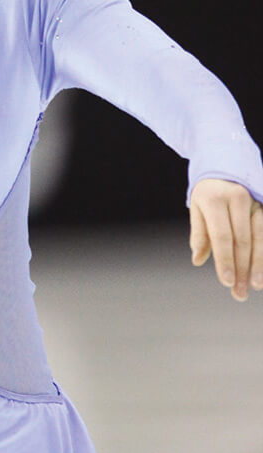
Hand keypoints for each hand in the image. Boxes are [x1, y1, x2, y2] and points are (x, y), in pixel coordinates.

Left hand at [189, 178, 262, 301]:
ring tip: (255, 285)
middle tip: (239, 293)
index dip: (225, 260)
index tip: (226, 281)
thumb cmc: (209, 190)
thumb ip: (199, 234)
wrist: (226, 160)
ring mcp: (255, 201)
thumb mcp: (197, 207)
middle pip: (242, 240)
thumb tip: (198, 260)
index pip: (222, 235)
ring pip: (260, 237)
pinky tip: (262, 269)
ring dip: (258, 264)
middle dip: (241, 269)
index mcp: (215, 199)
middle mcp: (238, 198)